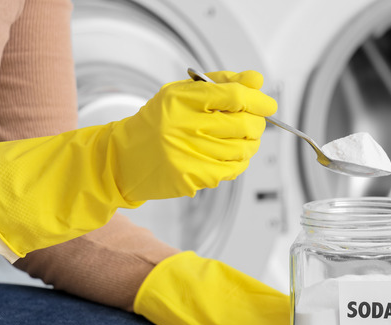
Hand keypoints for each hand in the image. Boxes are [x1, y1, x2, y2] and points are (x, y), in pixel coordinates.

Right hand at [0, 71, 276, 258]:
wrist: (122, 158)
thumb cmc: (156, 122)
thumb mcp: (183, 94)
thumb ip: (221, 84)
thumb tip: (256, 80)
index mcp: (181, 100)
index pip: (233, 96)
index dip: (258, 100)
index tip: (268, 104)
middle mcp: (182, 126)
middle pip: (242, 125)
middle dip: (257, 124)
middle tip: (256, 123)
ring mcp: (186, 154)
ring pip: (241, 150)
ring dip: (249, 145)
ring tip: (242, 140)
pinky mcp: (189, 177)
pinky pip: (231, 171)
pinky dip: (238, 163)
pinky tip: (229, 156)